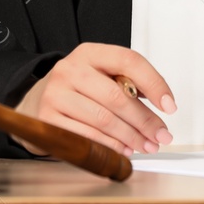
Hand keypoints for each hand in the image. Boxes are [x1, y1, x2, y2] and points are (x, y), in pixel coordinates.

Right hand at [12, 42, 175, 157]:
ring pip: (103, 119)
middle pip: (117, 96)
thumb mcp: (100, 75)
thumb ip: (128, 83)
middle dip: (145, 120)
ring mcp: (56, 94)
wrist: (34, 101)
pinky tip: (123, 150)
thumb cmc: (77, 89)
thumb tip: (161, 103)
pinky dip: (109, 146)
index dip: (154, 83)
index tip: (170, 105)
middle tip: (161, 135)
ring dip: (130, 137)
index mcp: (90, 53)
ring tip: (145, 145)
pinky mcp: (47, 118)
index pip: (129, 60)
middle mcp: (70, 69)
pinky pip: (86, 136)